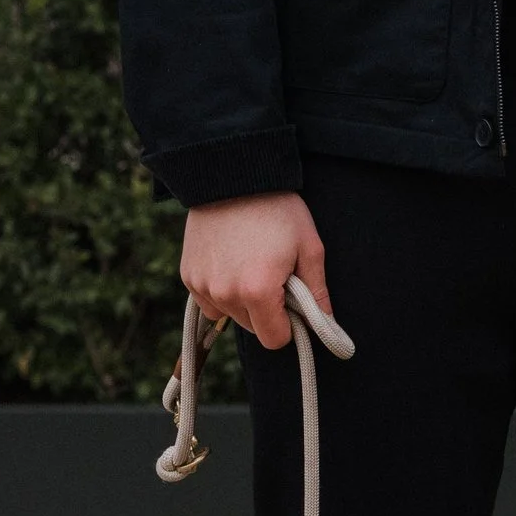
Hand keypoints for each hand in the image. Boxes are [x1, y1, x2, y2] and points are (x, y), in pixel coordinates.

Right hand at [180, 194, 327, 353]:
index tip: (292, 301)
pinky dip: (221, 290)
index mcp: (259, 292)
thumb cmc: (278, 209)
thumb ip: (317, 291)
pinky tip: (230, 261)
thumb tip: (327, 323)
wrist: (233, 176)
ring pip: (230, 314)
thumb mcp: (308, 246)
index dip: (288, 324)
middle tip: (273, 275)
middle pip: (253, 327)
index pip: (274, 339)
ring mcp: (203, 286)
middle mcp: (226, 295)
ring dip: (242, 300)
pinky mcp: (188, 276)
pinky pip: (209, 300)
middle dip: (266, 310)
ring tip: (251, 263)